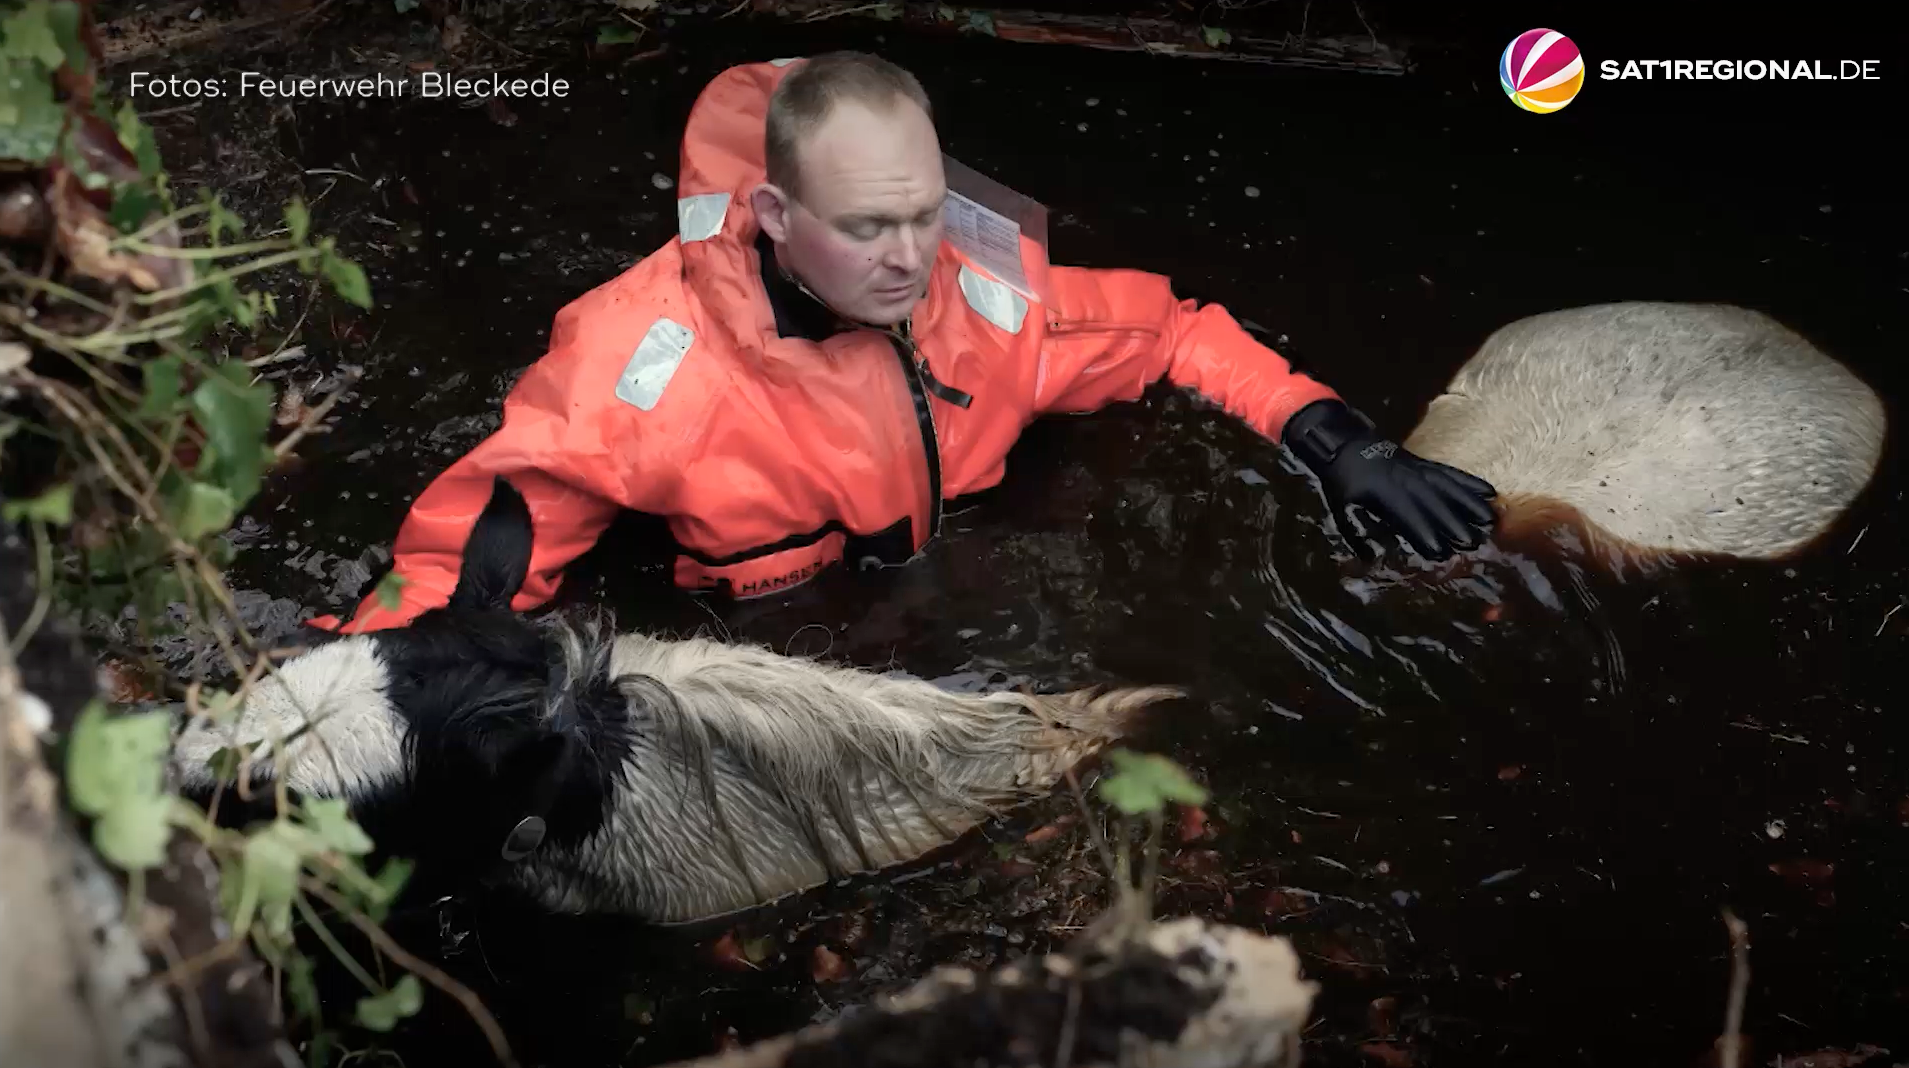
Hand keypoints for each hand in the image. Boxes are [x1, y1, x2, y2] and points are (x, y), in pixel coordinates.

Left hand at [1281, 399, 1496, 560]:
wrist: (1348, 446)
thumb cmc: (1344, 483)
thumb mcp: (1341, 509)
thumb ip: (1356, 533)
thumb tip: (1371, 557)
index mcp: (1383, 492)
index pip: (1407, 515)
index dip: (1423, 532)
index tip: (1439, 551)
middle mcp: (1406, 480)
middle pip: (1434, 503)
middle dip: (1454, 523)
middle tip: (1472, 543)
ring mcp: (1419, 470)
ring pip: (1449, 487)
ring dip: (1471, 504)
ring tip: (1490, 522)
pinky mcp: (1427, 465)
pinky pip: (1452, 473)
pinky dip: (1471, 483)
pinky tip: (1490, 493)